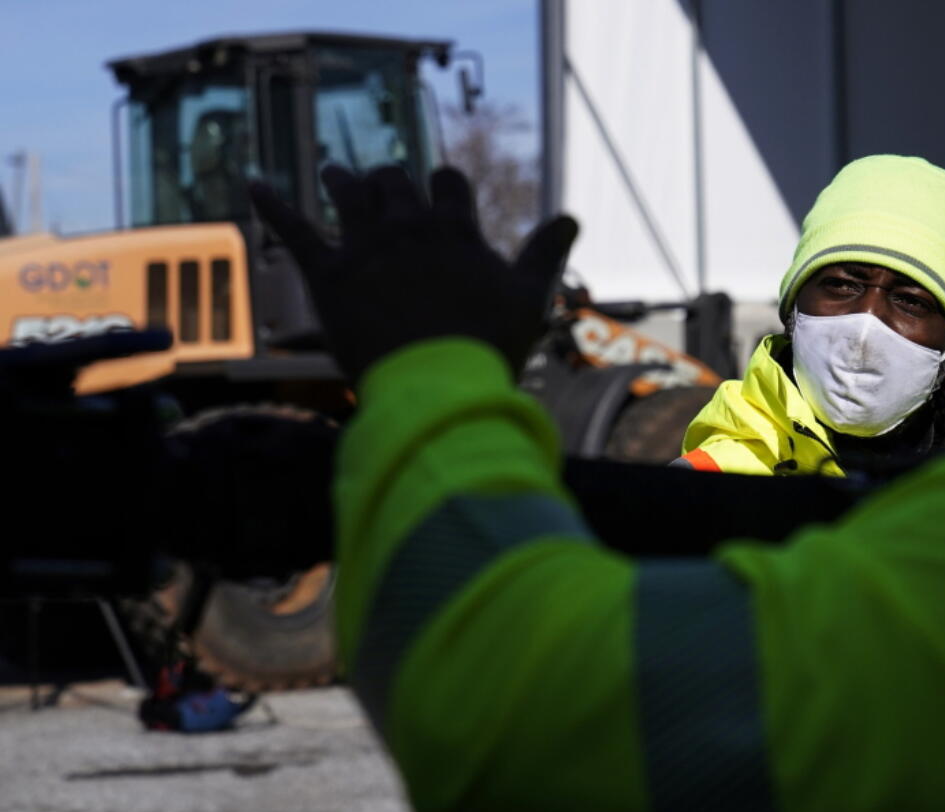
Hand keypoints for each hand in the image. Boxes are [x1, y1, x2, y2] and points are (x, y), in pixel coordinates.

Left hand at [250, 165, 577, 383]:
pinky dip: (271, 204)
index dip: (444, 184)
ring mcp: (366, 246)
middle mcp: (407, 226)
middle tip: (384, 189)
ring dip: (344, 180)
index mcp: (454, 229)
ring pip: (349, 192)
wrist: (438, 385)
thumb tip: (573, 217)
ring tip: (336, 175)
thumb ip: (545, 254)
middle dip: (391, 182)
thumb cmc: (488, 346)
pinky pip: (294, 229)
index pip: (447, 181)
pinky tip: (253, 183)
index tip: (442, 193)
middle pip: (394, 180)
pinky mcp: (328, 273)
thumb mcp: (529, 298)